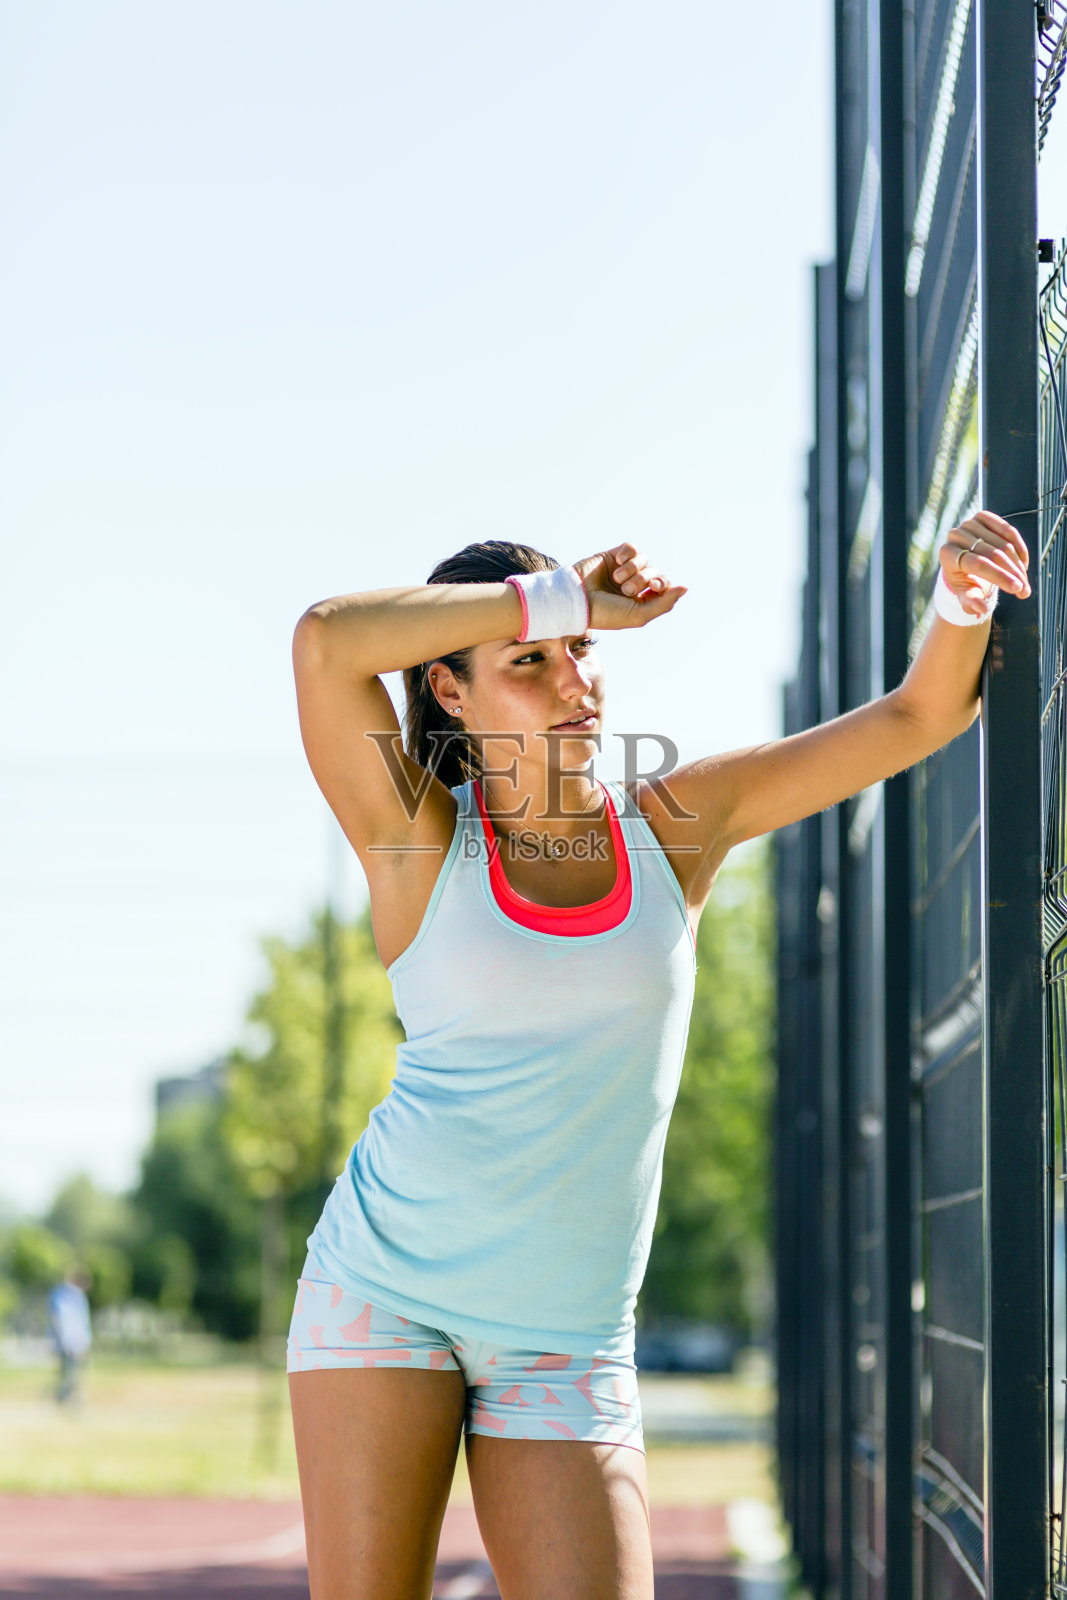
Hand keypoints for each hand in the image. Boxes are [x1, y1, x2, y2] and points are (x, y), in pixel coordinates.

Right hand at [573, 542, 687, 628]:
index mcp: (641, 600)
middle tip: (627, 589)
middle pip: (655, 572)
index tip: (653, 587)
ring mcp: (624, 570)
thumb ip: (664, 603)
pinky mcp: (613, 555)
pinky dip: (627, 554)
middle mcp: (634, 584)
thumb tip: (685, 587)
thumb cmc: (606, 613)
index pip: (663, 586)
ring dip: (632, 569)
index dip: (661, 583)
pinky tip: (617, 562)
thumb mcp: (639, 615)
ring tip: (617, 579)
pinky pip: (631, 547)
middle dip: (644, 579)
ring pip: (643, 559)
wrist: (577, 599)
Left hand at [940, 510, 1030, 615]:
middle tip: (1025, 590)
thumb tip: (980, 609)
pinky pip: (1008, 531)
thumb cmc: (965, 580)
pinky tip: (1023, 564)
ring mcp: (969, 523)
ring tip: (1024, 582)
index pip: (978, 564)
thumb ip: (970, 603)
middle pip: (993, 554)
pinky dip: (1020, 548)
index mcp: (947, 554)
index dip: (1000, 576)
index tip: (1017, 589)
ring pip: (1003, 544)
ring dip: (1018, 565)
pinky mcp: (983, 517)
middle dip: (1012, 574)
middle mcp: (955, 535)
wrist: (966, 562)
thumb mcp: (965, 594)